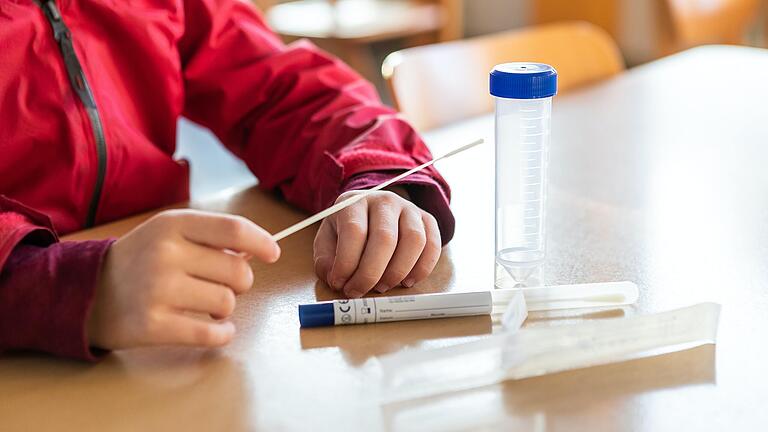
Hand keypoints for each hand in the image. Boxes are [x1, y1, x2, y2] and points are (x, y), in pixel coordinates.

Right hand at [87, 210, 279, 349]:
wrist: (84, 292)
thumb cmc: (140, 260)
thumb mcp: (168, 234)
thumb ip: (211, 237)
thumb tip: (258, 251)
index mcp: (172, 225)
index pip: (234, 229)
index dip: (261, 241)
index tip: (272, 253)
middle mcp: (165, 254)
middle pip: (238, 271)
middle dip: (238, 282)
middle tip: (219, 285)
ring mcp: (157, 290)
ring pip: (227, 303)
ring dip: (224, 308)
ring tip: (202, 303)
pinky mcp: (152, 326)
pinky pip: (211, 334)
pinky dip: (222, 334)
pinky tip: (216, 330)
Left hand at [313, 189, 440, 297]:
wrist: (372, 211)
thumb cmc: (348, 230)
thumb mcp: (327, 240)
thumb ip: (325, 260)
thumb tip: (336, 279)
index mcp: (354, 202)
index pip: (354, 231)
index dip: (346, 262)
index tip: (340, 283)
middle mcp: (384, 201)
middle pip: (385, 238)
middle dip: (370, 273)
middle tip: (359, 291)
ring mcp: (409, 209)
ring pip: (414, 241)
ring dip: (397, 272)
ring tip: (382, 286)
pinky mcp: (427, 220)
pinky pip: (433, 245)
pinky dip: (422, 269)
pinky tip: (406, 281)